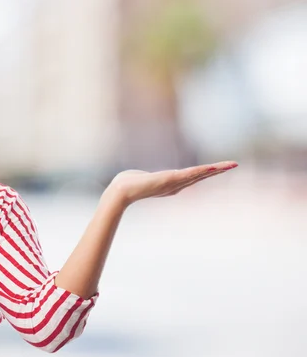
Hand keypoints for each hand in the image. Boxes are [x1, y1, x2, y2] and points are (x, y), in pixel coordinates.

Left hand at [105, 161, 237, 206]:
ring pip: (198, 175)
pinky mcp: (169, 180)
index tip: (220, 167)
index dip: (207, 172)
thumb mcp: (142, 179)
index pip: (194, 176)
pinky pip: (189, 174)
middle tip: (234, 164)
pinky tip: (211, 167)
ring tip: (230, 165)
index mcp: (172, 184)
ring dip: (215, 170)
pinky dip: (201, 171)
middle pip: (201, 175)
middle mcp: (176, 185)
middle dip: (217, 170)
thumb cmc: (128, 184)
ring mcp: (174, 183)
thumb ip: (145, 178)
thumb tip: (139, 177)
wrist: (122, 191)